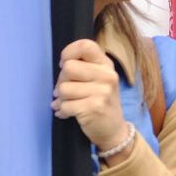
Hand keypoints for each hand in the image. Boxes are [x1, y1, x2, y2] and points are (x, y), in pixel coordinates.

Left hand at [54, 39, 129, 154]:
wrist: (113, 130)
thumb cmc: (100, 101)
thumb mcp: (99, 79)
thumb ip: (84, 67)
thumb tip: (62, 65)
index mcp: (106, 65)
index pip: (85, 46)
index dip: (68, 53)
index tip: (66, 65)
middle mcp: (107, 76)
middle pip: (68, 68)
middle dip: (61, 81)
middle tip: (68, 91)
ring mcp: (102, 92)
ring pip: (63, 88)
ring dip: (61, 99)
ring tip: (69, 103)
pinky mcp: (94, 107)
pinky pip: (65, 105)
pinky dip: (62, 111)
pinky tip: (69, 113)